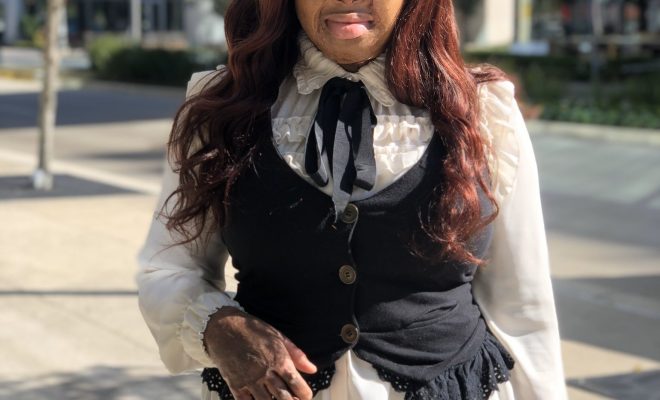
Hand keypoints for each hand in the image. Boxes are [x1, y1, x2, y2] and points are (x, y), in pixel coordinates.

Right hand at [203, 307, 317, 399]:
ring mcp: (249, 381)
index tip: (306, 395)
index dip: (305, 394)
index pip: (297, 384)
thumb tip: (312, 369)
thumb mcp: (278, 337)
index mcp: (278, 359)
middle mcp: (265, 372)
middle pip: (284, 398)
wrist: (224, 328)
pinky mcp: (236, 385)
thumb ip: (296, 354)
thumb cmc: (252, 330)